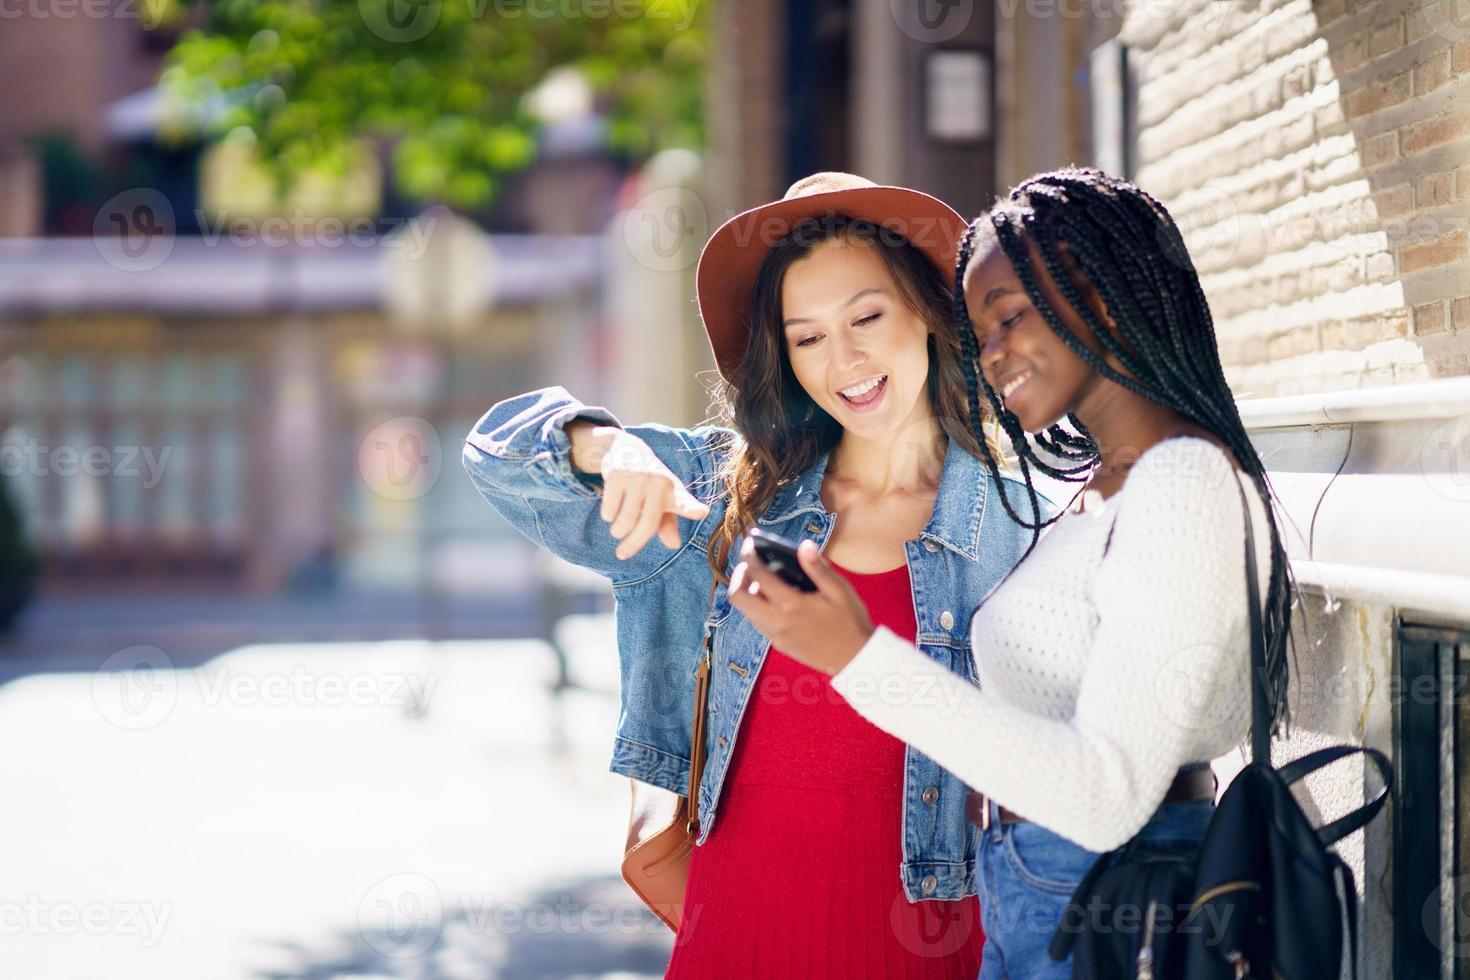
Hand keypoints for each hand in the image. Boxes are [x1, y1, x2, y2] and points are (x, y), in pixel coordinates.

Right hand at [568, 423, 709, 559]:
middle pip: (648, 524)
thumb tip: (674, 545)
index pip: (685, 503)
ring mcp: (639, 478)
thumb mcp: (661, 501)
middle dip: (633, 544)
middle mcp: (659, 483)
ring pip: (626, 519)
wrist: (628, 449)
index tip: (702, 512)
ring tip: (617, 531)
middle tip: (622, 555)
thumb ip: (667, 524)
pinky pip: (610, 509)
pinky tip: (610, 512)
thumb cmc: (650, 484)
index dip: (692, 509)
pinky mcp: (618, 475)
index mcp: (674, 492)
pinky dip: (608, 515)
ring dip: (618, 531)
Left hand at [727, 537, 873, 674]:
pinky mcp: (780, 645)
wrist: (855, 658)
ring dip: (748, 593)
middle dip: (739, 576)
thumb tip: (804, 545)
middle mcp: (777, 621)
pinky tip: (775, 600)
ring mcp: (776, 635)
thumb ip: (818, 568)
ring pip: (745, 612)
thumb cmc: (850, 622)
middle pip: (738, 597)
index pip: (758, 575)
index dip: (749, 556)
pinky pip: (758, 623)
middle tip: (749, 564)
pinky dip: (757, 607)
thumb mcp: (839, 591)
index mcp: (791, 604)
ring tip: (763, 580)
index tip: (750, 544)